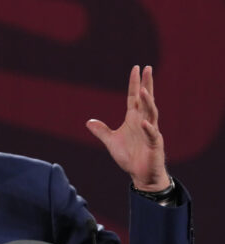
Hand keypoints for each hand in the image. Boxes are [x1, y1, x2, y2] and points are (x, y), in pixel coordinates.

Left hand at [86, 65, 170, 191]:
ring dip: (148, 102)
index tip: (136, 68)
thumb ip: (102, 131)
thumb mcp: (111, 142)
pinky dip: (148, 129)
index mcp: (134, 119)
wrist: (141, 175)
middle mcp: (144, 122)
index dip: (134, 83)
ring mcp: (151, 132)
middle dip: (147, 84)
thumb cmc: (129, 157)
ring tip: (143, 90)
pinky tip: (144, 123)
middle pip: (146, 100)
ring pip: (151, 114)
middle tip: (147, 68)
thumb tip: (89, 121)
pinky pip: (152, 135)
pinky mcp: (154, 145)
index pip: (134, 98)